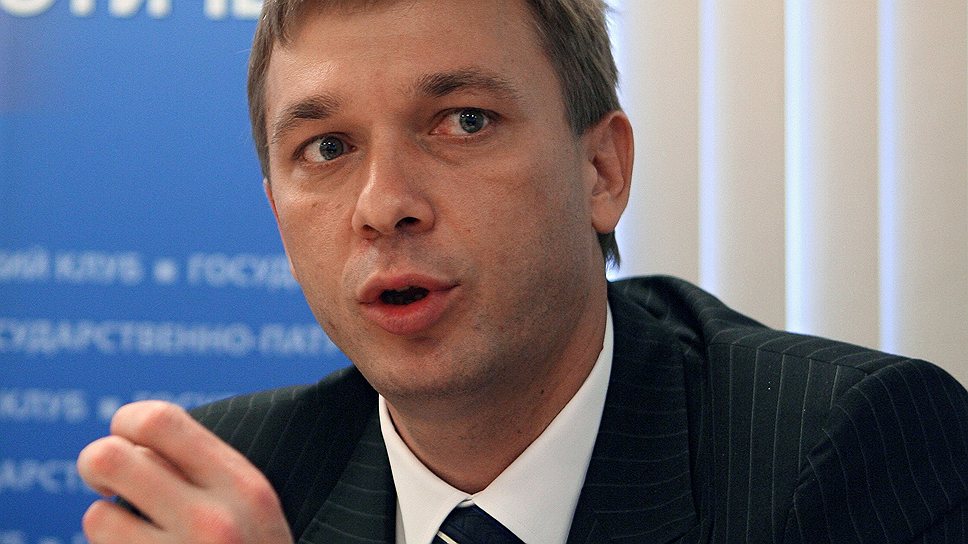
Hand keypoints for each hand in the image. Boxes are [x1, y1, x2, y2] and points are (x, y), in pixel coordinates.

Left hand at [77, 400, 292, 543]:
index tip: (129, 438)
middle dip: (97, 463)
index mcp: (243, 485)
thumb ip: (206, 467)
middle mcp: (211, 522)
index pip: (158, 421)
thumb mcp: (253, 504)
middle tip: (110, 479)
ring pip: (98, 517)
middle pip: (108, 458)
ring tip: (138, 534)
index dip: (128, 420)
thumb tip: (133, 435)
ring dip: (109, 522)